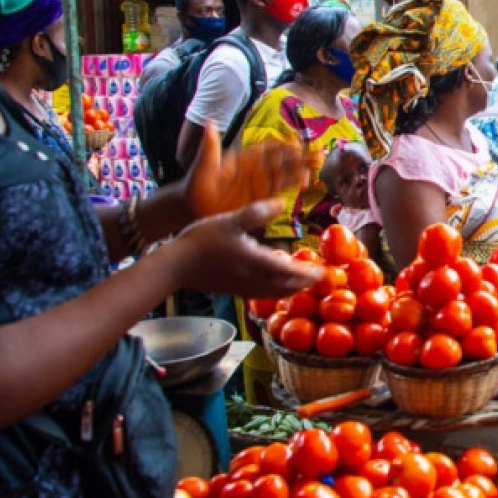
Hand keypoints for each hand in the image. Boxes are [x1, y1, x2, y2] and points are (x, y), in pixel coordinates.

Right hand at [171, 200, 323, 295]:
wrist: (175, 265)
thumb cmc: (202, 240)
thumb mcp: (231, 219)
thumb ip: (257, 212)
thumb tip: (281, 202)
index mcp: (257, 262)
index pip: (291, 272)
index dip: (308, 274)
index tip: (322, 272)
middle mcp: (253, 279)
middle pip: (286, 287)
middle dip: (304, 284)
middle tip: (317, 279)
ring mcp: (243, 288)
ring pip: (274, 293)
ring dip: (290, 289)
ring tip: (299, 283)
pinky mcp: (233, 291)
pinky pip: (260, 294)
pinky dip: (274, 291)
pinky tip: (272, 285)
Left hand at [183, 123, 314, 218]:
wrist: (192, 208)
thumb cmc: (194, 186)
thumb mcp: (202, 166)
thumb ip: (210, 147)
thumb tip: (210, 122)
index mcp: (243, 158)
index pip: (267, 148)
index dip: (282, 144)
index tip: (296, 142)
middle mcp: (255, 169)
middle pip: (282, 160)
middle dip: (300, 156)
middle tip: (318, 153)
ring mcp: (259, 183)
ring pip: (285, 173)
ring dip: (302, 169)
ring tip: (318, 164)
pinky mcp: (260, 198)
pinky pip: (280, 189)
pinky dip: (292, 185)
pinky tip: (305, 182)